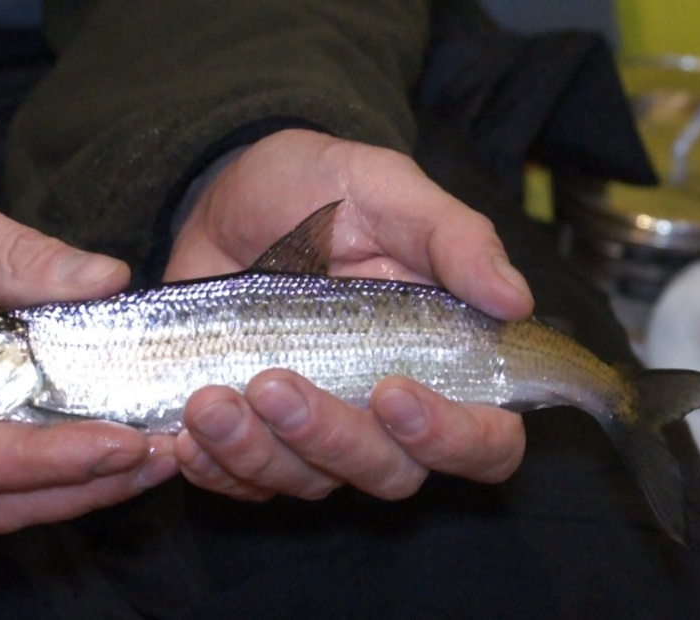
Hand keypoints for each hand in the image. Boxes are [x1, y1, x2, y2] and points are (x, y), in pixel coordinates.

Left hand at [166, 129, 529, 500]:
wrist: (230, 193)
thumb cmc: (321, 188)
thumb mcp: (387, 189)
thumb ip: (453, 239)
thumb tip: (516, 301)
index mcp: (440, 358)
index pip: (484, 439)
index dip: (452, 438)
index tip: (394, 392)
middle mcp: (384, 408)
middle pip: (389, 473)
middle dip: (331, 438)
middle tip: (274, 382)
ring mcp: (317, 427)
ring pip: (311, 483)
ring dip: (259, 454)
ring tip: (208, 400)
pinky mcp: (256, 434)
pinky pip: (243, 481)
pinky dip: (214, 468)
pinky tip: (183, 438)